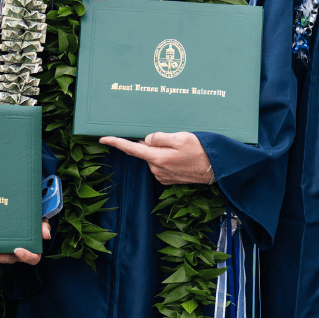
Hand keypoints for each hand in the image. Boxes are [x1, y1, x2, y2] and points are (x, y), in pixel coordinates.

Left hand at [0, 221, 51, 264]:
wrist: (27, 212)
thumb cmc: (37, 219)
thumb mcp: (42, 220)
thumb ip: (44, 227)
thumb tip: (46, 236)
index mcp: (33, 248)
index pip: (33, 258)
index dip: (26, 257)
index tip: (18, 250)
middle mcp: (21, 252)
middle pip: (11, 259)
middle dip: (0, 258)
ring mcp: (10, 250)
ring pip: (1, 257)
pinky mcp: (2, 246)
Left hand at [100, 131, 214, 185]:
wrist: (215, 169)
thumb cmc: (201, 151)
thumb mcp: (181, 137)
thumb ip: (160, 137)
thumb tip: (146, 140)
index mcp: (158, 157)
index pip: (132, 149)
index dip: (116, 142)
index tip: (103, 139)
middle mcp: (157, 169)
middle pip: (146, 151)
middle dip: (153, 143)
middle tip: (173, 139)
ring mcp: (162, 176)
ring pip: (154, 158)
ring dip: (162, 151)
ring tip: (181, 149)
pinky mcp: (168, 180)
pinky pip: (160, 165)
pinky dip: (167, 159)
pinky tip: (181, 157)